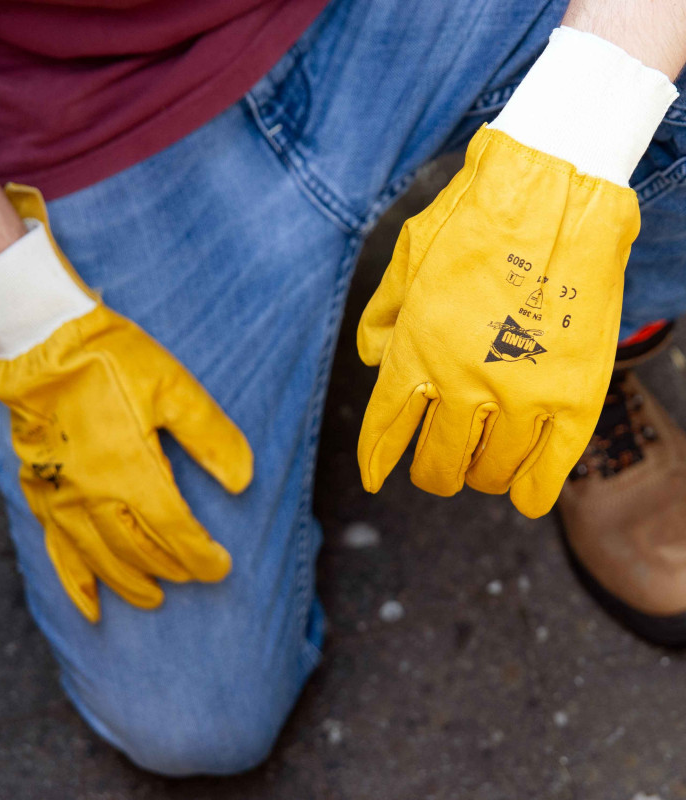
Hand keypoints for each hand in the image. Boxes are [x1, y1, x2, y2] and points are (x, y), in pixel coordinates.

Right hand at [0, 184, 252, 620]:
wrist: (43, 343)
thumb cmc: (114, 361)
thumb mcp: (173, 387)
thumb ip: (210, 435)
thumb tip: (243, 481)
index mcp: (132, 468)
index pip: (174, 530)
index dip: (200, 555)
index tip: (222, 566)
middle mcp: (95, 493)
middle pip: (139, 550)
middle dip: (172, 568)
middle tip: (195, 576)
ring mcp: (63, 497)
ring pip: (100, 558)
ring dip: (130, 583)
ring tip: (152, 597)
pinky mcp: (40, 492)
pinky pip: (57, 551)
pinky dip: (75, 583)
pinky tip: (89, 606)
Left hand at [357, 125, 638, 516]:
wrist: (553, 191)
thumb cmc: (472, 222)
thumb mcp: (406, 263)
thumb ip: (382, 318)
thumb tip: (372, 361)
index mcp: (415, 355)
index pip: (386, 431)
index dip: (378, 460)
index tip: (376, 477)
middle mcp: (462, 385)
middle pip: (437, 464)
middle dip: (432, 473)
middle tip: (438, 467)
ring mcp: (521, 395)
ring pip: (490, 472)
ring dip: (479, 476)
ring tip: (482, 465)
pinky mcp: (576, 398)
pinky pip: (549, 471)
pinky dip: (532, 492)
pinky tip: (523, 495)